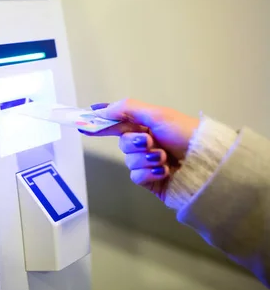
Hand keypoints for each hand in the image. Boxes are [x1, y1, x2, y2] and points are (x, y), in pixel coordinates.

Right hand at [84, 99, 199, 200]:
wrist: (206, 163)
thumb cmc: (184, 134)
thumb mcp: (157, 114)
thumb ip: (127, 109)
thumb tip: (102, 110)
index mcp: (147, 126)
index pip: (118, 124)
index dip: (102, 124)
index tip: (83, 124)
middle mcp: (146, 144)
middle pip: (123, 143)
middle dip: (135, 143)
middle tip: (150, 142)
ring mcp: (147, 163)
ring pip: (129, 161)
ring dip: (146, 159)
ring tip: (164, 159)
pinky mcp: (150, 180)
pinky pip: (135, 176)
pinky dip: (148, 172)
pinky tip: (164, 171)